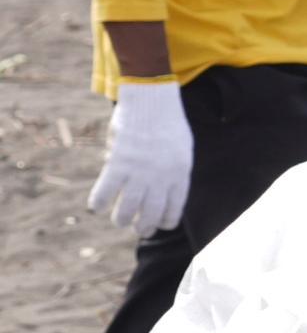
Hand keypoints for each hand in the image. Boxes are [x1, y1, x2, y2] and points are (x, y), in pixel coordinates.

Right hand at [88, 80, 190, 237]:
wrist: (151, 102)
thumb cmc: (167, 123)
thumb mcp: (181, 149)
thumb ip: (173, 170)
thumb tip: (160, 188)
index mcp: (180, 174)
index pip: (174, 207)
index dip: (166, 220)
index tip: (160, 225)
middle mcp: (161, 178)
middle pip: (151, 212)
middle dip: (144, 226)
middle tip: (138, 230)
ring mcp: (139, 172)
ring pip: (128, 208)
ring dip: (122, 219)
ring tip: (120, 221)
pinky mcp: (118, 164)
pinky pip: (106, 191)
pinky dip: (99, 202)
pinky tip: (97, 207)